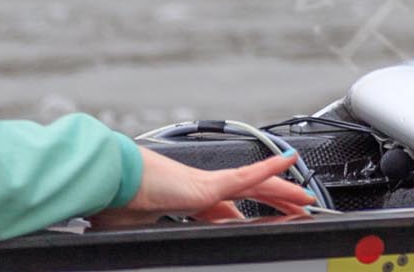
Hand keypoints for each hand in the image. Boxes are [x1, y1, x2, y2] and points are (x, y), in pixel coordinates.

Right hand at [92, 149, 316, 226]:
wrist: (107, 182)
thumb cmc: (115, 201)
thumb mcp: (136, 229)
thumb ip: (149, 235)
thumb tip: (132, 252)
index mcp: (185, 199)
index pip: (221, 208)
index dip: (240, 215)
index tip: (250, 222)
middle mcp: (200, 188)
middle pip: (248, 194)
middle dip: (272, 201)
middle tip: (294, 209)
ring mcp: (206, 184)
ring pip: (256, 185)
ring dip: (283, 191)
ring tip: (306, 197)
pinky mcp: (207, 184)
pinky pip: (247, 176)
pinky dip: (270, 169)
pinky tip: (289, 163)